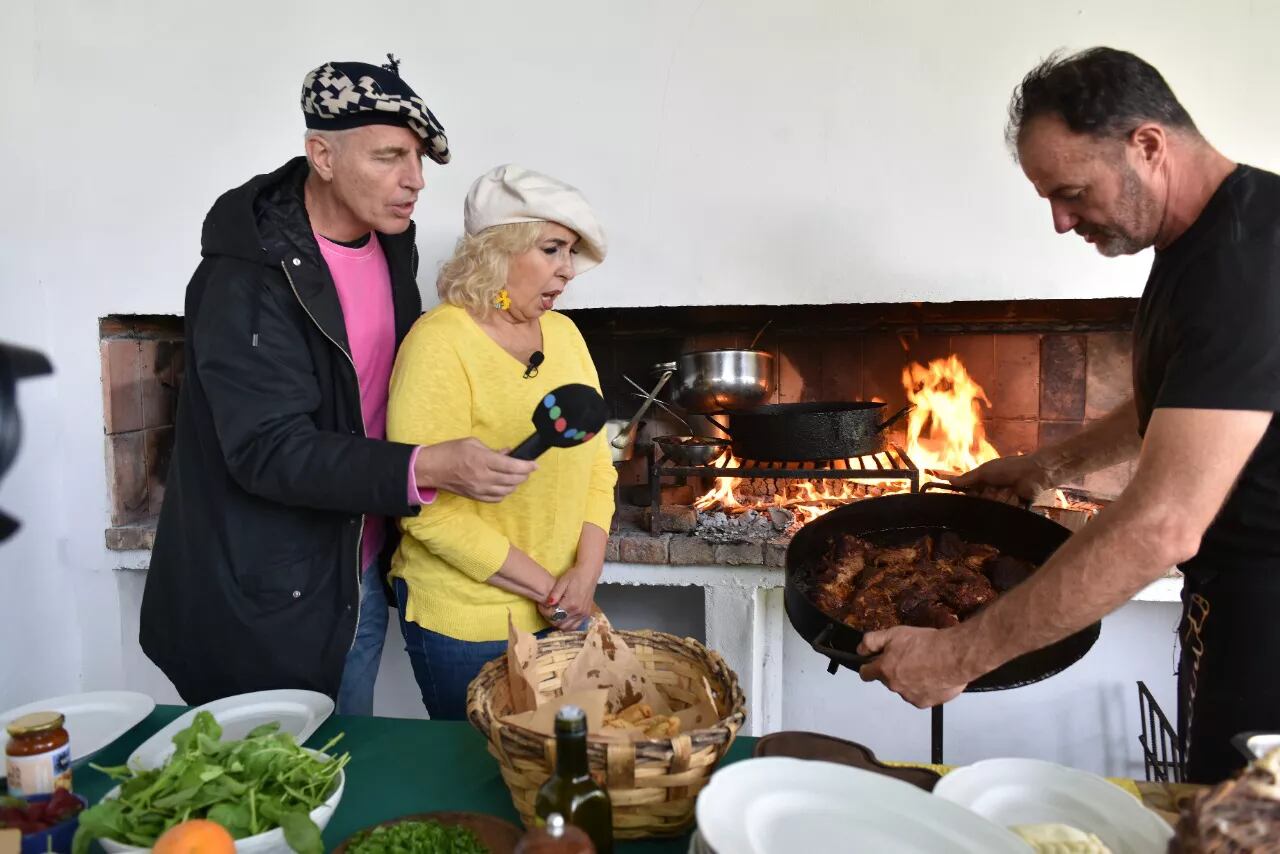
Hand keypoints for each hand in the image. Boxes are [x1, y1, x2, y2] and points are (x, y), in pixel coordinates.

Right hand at [414, 438, 535, 501]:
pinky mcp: (476, 497)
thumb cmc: (450, 452)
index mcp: (483, 460)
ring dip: (516, 483)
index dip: (527, 466)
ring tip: (517, 476)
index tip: (535, 464)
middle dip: (524, 474)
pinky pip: (497, 498)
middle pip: (513, 479)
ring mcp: (480, 489)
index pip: (512, 466)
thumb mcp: (473, 443)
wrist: (431, 469)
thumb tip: (508, 453)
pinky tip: (506, 485)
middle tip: (527, 468)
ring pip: (507, 490)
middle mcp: (483, 477)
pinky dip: (505, 492)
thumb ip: (492, 450)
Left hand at [546, 564, 600, 627]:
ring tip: (554, 614)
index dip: (544, 612)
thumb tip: (548, 603)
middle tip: (546, 610)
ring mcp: (583, 614)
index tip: (541, 605)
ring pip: (566, 627)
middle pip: (558, 623)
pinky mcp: (586, 615)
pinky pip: (575, 626)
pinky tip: (563, 617)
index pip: (552, 615)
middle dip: (549, 618)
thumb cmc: (574, 576)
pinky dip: (567, 624)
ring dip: (558, 623)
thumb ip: (555, 593)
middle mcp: (577, 611)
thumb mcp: (562, 581)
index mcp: (570, 603)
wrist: (589, 574)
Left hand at [857, 626, 971, 708]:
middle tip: (909, 657)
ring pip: (904, 688)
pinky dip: (924, 688)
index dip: (869, 666)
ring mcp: (910, 697)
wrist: (954, 656)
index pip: (865, 674)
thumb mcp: (894, 633)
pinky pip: (920, 695)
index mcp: (884, 670)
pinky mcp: (926, 703)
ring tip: (924, 665)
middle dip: (894, 670)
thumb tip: (860, 650)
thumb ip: (872, 641)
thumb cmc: (926, 643)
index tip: (875, 662)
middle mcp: (895, 687)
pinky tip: (933, 676)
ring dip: (909, 679)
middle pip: (888, 680)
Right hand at [949, 453, 1053, 505]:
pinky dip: (1011, 502)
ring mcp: (1003, 503)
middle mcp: (992, 495)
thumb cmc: (1008, 467)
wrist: (1033, 472)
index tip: (976, 491)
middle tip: (997, 487)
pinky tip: (1017, 495)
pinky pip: (1007, 513)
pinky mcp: (1014, 510)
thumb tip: (948, 481)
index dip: (973, 495)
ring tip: (1010, 489)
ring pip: (995, 508)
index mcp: (983, 486)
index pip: (971, 496)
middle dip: (990, 495)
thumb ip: (968, 478)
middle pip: (982, 504)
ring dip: (1002, 497)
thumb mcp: (985, 471)